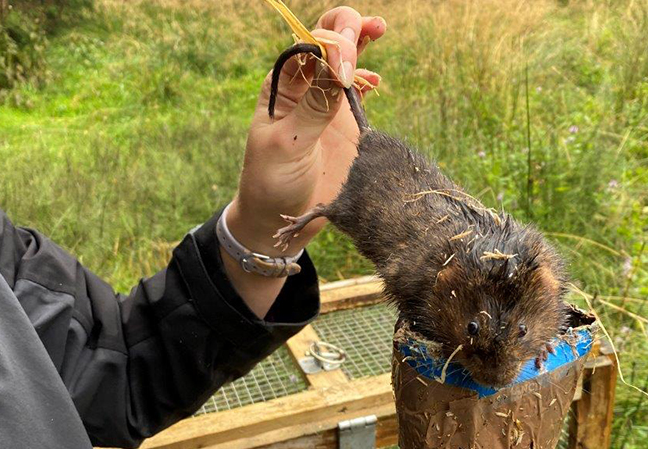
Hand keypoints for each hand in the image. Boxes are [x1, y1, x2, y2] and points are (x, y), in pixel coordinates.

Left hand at [226, 6, 384, 255]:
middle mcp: (304, 90)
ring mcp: (326, 106)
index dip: (328, 43)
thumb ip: (314, 108)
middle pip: (326, 42)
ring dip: (360, 40)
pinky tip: (376, 82)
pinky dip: (368, 80)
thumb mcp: (287, 144)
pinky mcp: (345, 127)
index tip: (344, 65)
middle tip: (370, 30)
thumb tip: (339, 67)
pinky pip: (358, 93)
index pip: (306, 46)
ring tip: (377, 28)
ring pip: (344, 61)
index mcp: (281, 87)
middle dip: (346, 29)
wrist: (278, 221)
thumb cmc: (271, 183)